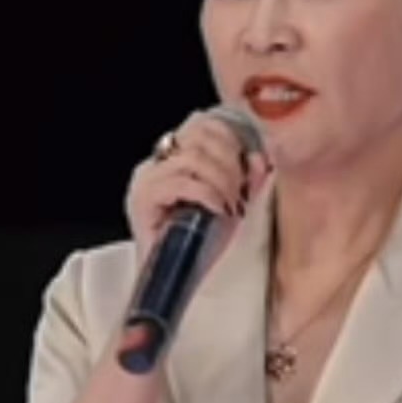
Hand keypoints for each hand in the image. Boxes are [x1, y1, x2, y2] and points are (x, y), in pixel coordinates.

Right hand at [124, 110, 271, 263]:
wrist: (179, 280)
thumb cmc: (206, 242)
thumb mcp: (235, 202)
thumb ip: (247, 177)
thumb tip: (259, 158)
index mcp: (178, 154)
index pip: (204, 122)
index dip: (233, 139)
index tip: (250, 166)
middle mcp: (159, 161)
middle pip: (200, 135)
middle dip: (231, 161)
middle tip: (241, 191)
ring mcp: (147, 178)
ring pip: (192, 156)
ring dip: (222, 180)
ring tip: (231, 204)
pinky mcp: (141, 199)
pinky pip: (180, 182)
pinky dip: (207, 194)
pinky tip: (219, 210)